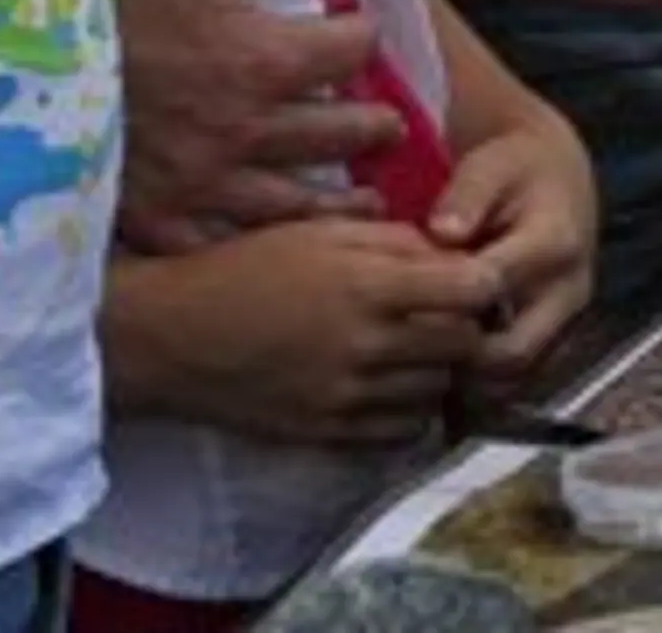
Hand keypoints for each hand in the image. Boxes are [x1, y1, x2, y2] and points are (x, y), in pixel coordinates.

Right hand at [109, 221, 502, 445]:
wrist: (176, 336)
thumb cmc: (245, 268)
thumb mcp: (318, 231)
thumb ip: (391, 240)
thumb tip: (450, 252)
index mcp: (368, 284)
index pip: (473, 290)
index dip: (486, 282)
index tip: (477, 277)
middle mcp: (368, 344)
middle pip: (465, 346)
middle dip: (469, 327)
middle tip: (454, 314)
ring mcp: (350, 395)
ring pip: (438, 391)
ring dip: (441, 369)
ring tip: (421, 347)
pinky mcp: (331, 432)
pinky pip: (402, 430)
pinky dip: (410, 408)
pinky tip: (392, 383)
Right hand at [114, 0, 407, 251]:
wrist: (16, 50)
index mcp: (264, 57)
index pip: (351, 49)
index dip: (363, 35)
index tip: (362, 35)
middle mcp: (247, 129)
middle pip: (338, 133)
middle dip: (372, 125)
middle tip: (391, 128)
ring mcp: (205, 182)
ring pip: (296, 203)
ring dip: (340, 201)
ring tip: (366, 203)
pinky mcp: (159, 217)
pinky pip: (224, 242)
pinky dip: (255, 243)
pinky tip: (275, 244)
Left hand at [426, 121, 594, 383]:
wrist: (557, 178)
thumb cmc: (513, 168)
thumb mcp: (490, 165)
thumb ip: (466, 195)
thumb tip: (442, 233)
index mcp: (554, 243)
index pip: (496, 288)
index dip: (444, 304)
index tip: (398, 307)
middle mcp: (569, 292)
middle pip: (513, 353)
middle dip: (455, 361)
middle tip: (400, 355)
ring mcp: (565, 324)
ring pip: (515, 380)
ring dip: (465, 385)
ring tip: (412, 374)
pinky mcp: (555, 342)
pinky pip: (516, 382)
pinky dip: (477, 389)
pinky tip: (435, 380)